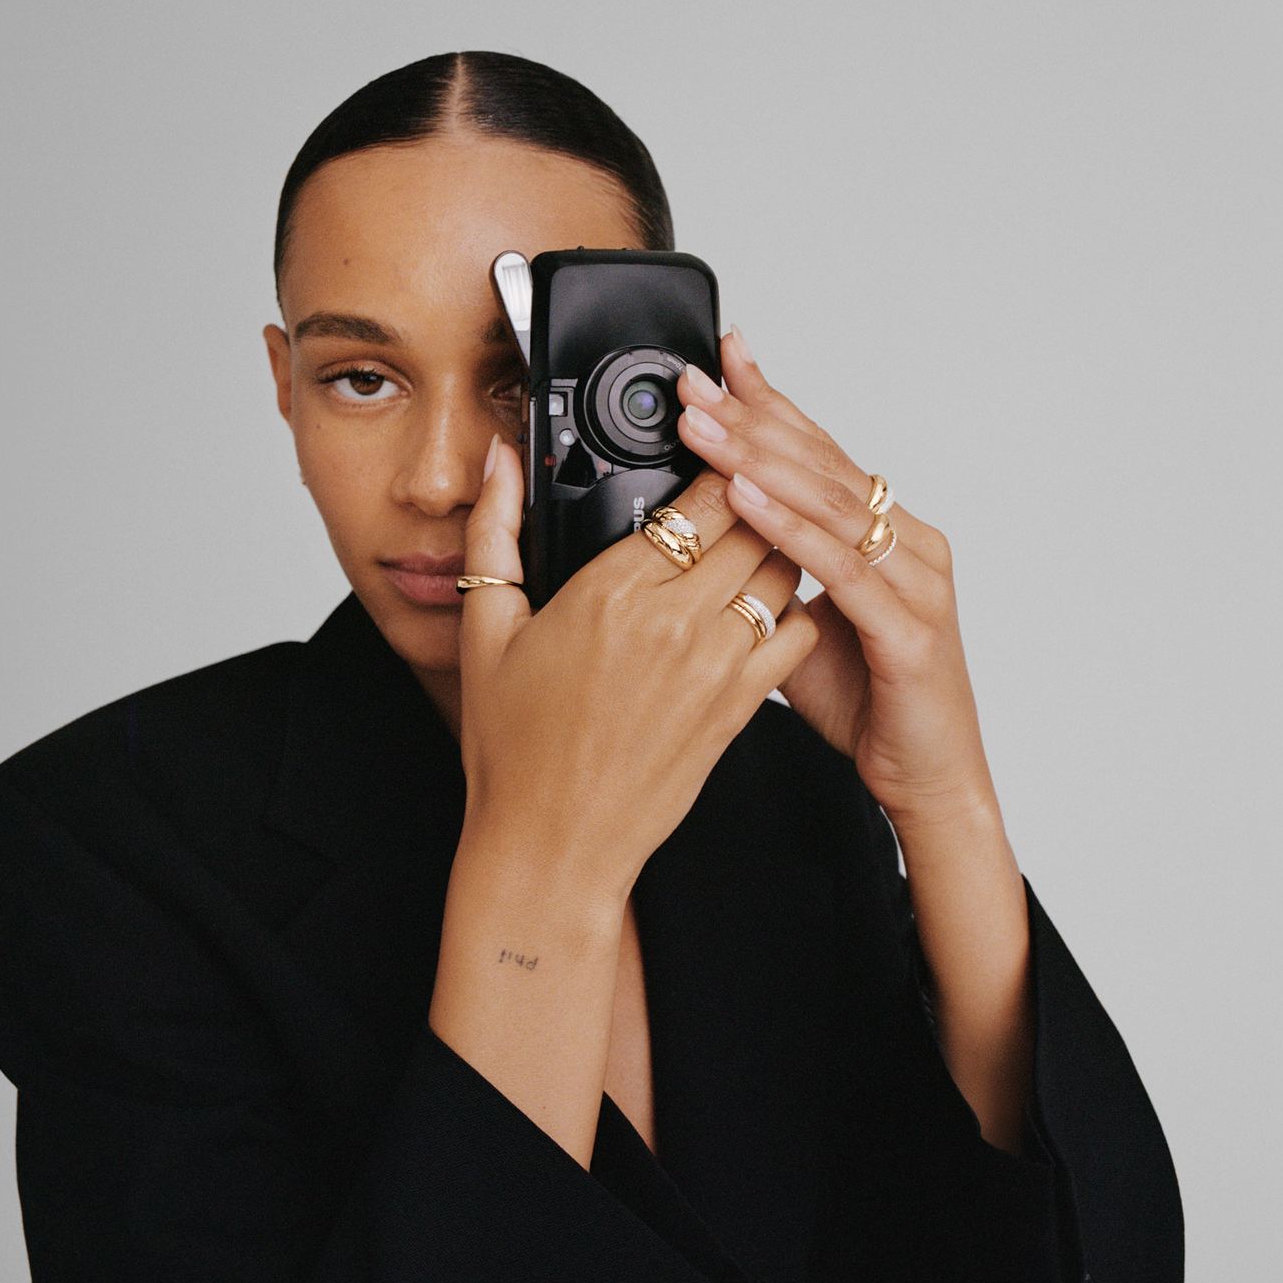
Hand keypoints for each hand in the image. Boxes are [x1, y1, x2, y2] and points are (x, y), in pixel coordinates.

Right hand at [453, 437, 817, 903]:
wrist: (552, 845)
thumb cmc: (514, 747)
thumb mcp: (487, 627)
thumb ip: (498, 528)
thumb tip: (503, 458)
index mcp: (611, 592)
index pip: (703, 495)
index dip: (723, 456)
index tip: (721, 437)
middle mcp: (673, 624)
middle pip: (756, 522)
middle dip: (761, 489)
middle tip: (758, 470)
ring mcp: (715, 668)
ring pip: (784, 571)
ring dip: (782, 543)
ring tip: (769, 526)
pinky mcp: (739, 708)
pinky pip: (795, 634)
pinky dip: (793, 607)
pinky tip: (770, 597)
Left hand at [672, 330, 994, 831]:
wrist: (929, 780)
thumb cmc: (873, 703)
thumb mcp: (804, 622)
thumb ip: (773, 572)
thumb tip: (714, 533)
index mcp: (885, 535)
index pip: (821, 451)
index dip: (771, 402)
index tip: (721, 360)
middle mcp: (909, 544)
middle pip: (823, 464)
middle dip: (753, 418)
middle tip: (693, 385)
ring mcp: (915, 583)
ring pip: (832, 505)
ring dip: (760, 460)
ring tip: (705, 428)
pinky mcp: (908, 630)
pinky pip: (842, 569)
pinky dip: (789, 529)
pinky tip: (746, 499)